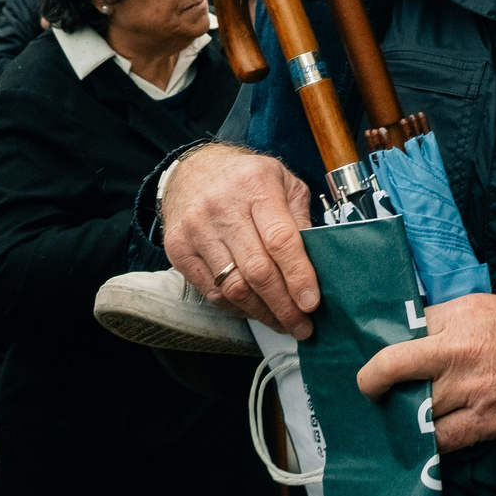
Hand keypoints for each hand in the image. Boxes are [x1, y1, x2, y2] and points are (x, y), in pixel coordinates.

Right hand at [160, 143, 320, 337]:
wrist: (191, 170)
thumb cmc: (244, 178)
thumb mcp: (282, 181)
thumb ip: (300, 218)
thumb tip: (317, 265)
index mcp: (256, 185)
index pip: (280, 239)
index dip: (298, 276)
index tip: (311, 303)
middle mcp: (222, 207)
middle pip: (257, 270)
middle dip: (284, 306)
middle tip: (302, 325)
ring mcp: (197, 229)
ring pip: (233, 287)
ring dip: (262, 313)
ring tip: (282, 323)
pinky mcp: (179, 249)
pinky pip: (212, 292)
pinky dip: (236, 308)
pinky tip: (254, 309)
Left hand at [357, 290, 495, 452]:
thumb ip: (472, 313)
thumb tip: (449, 323)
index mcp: (466, 312)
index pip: (409, 324)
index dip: (397, 339)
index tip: (391, 351)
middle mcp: (461, 349)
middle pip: (394, 364)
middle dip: (373, 378)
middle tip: (369, 387)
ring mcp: (472, 389)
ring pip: (415, 407)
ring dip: (405, 414)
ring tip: (402, 416)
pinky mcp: (487, 422)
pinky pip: (442, 439)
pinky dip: (430, 442)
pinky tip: (426, 441)